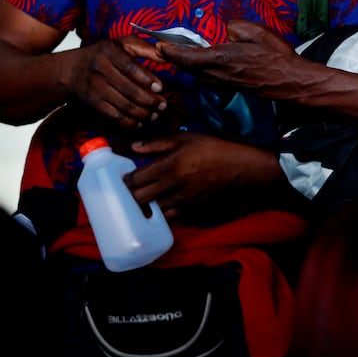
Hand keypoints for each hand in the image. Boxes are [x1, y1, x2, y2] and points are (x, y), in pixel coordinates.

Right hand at [67, 36, 166, 127]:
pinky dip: (128, 122)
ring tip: (155, 115)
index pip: (130, 67)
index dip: (146, 79)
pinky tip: (140, 123)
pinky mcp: (92, 103)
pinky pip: (113, 115)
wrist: (71, 70)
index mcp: (109, 51)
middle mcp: (99, 69)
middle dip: (149, 100)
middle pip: (128, 89)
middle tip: (162, 105)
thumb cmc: (104, 55)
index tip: (160, 88)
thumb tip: (168, 55)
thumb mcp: (123, 44)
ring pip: (123, 105)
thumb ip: (146, 48)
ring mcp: (94, 87)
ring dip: (142, 113)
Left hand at [126, 132, 280, 220]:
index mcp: (169, 165)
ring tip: (137, 201)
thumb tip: (134, 146)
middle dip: (128, 195)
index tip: (121, 177)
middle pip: (138, 198)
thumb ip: (157, 143)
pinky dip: (157, 216)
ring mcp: (180, 199)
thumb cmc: (210, 148)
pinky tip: (154, 210)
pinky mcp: (189, 208)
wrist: (236, 166)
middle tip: (126, 190)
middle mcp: (172, 185)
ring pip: (151, 210)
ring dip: (141, 207)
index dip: (124, 180)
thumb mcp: (184, 139)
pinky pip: (167, 218)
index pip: (136, 179)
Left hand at [157, 20, 301, 99]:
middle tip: (163, 48)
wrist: (290, 81)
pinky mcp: (230, 87)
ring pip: (196, 73)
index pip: (185, 57)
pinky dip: (199, 69)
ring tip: (180, 53)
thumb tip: (226, 31)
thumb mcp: (257, 32)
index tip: (158, 45)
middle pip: (187, 67)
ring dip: (186, 64)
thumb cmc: (276, 56)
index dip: (169, 52)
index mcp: (220, 58)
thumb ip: (236, 27)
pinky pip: (207, 77)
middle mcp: (217, 73)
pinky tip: (203, 62)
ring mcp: (223, 82)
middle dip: (173, 57)